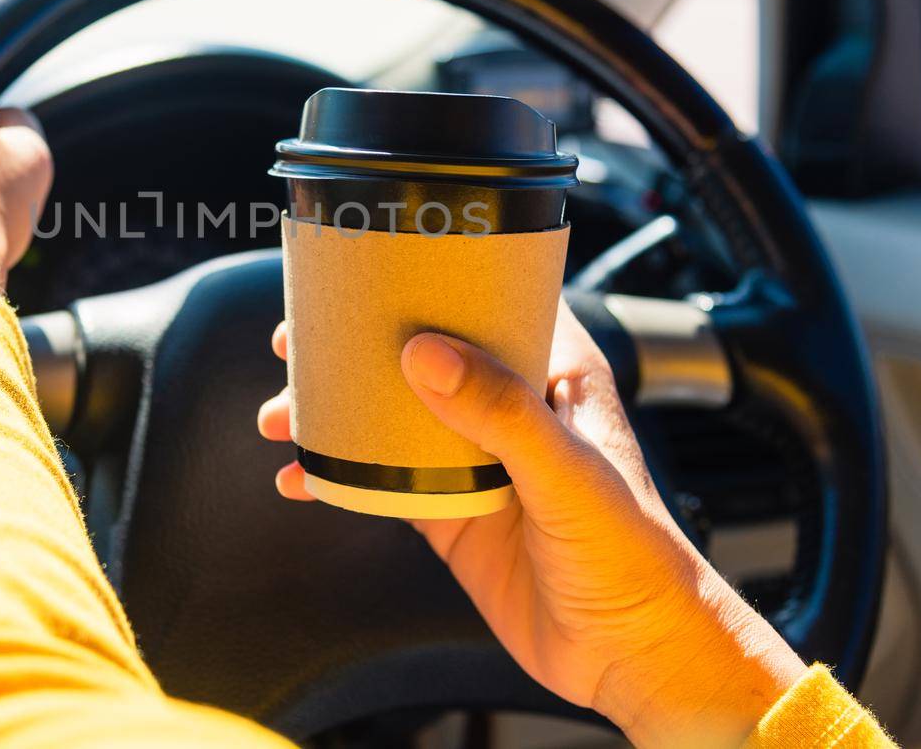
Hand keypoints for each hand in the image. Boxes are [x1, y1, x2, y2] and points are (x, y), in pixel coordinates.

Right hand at [257, 303, 806, 748]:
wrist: (632, 654)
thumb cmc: (635, 555)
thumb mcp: (566, 472)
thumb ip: (501, 413)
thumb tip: (426, 355)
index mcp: (555, 373)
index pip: (491, 299)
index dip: (432, 278)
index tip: (373, 266)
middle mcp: (511, 407)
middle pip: (423, 353)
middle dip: (357, 345)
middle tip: (299, 339)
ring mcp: (476, 461)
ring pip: (391, 416)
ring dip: (335, 412)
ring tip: (285, 412)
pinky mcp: (451, 513)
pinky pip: (382, 483)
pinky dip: (337, 479)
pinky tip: (301, 479)